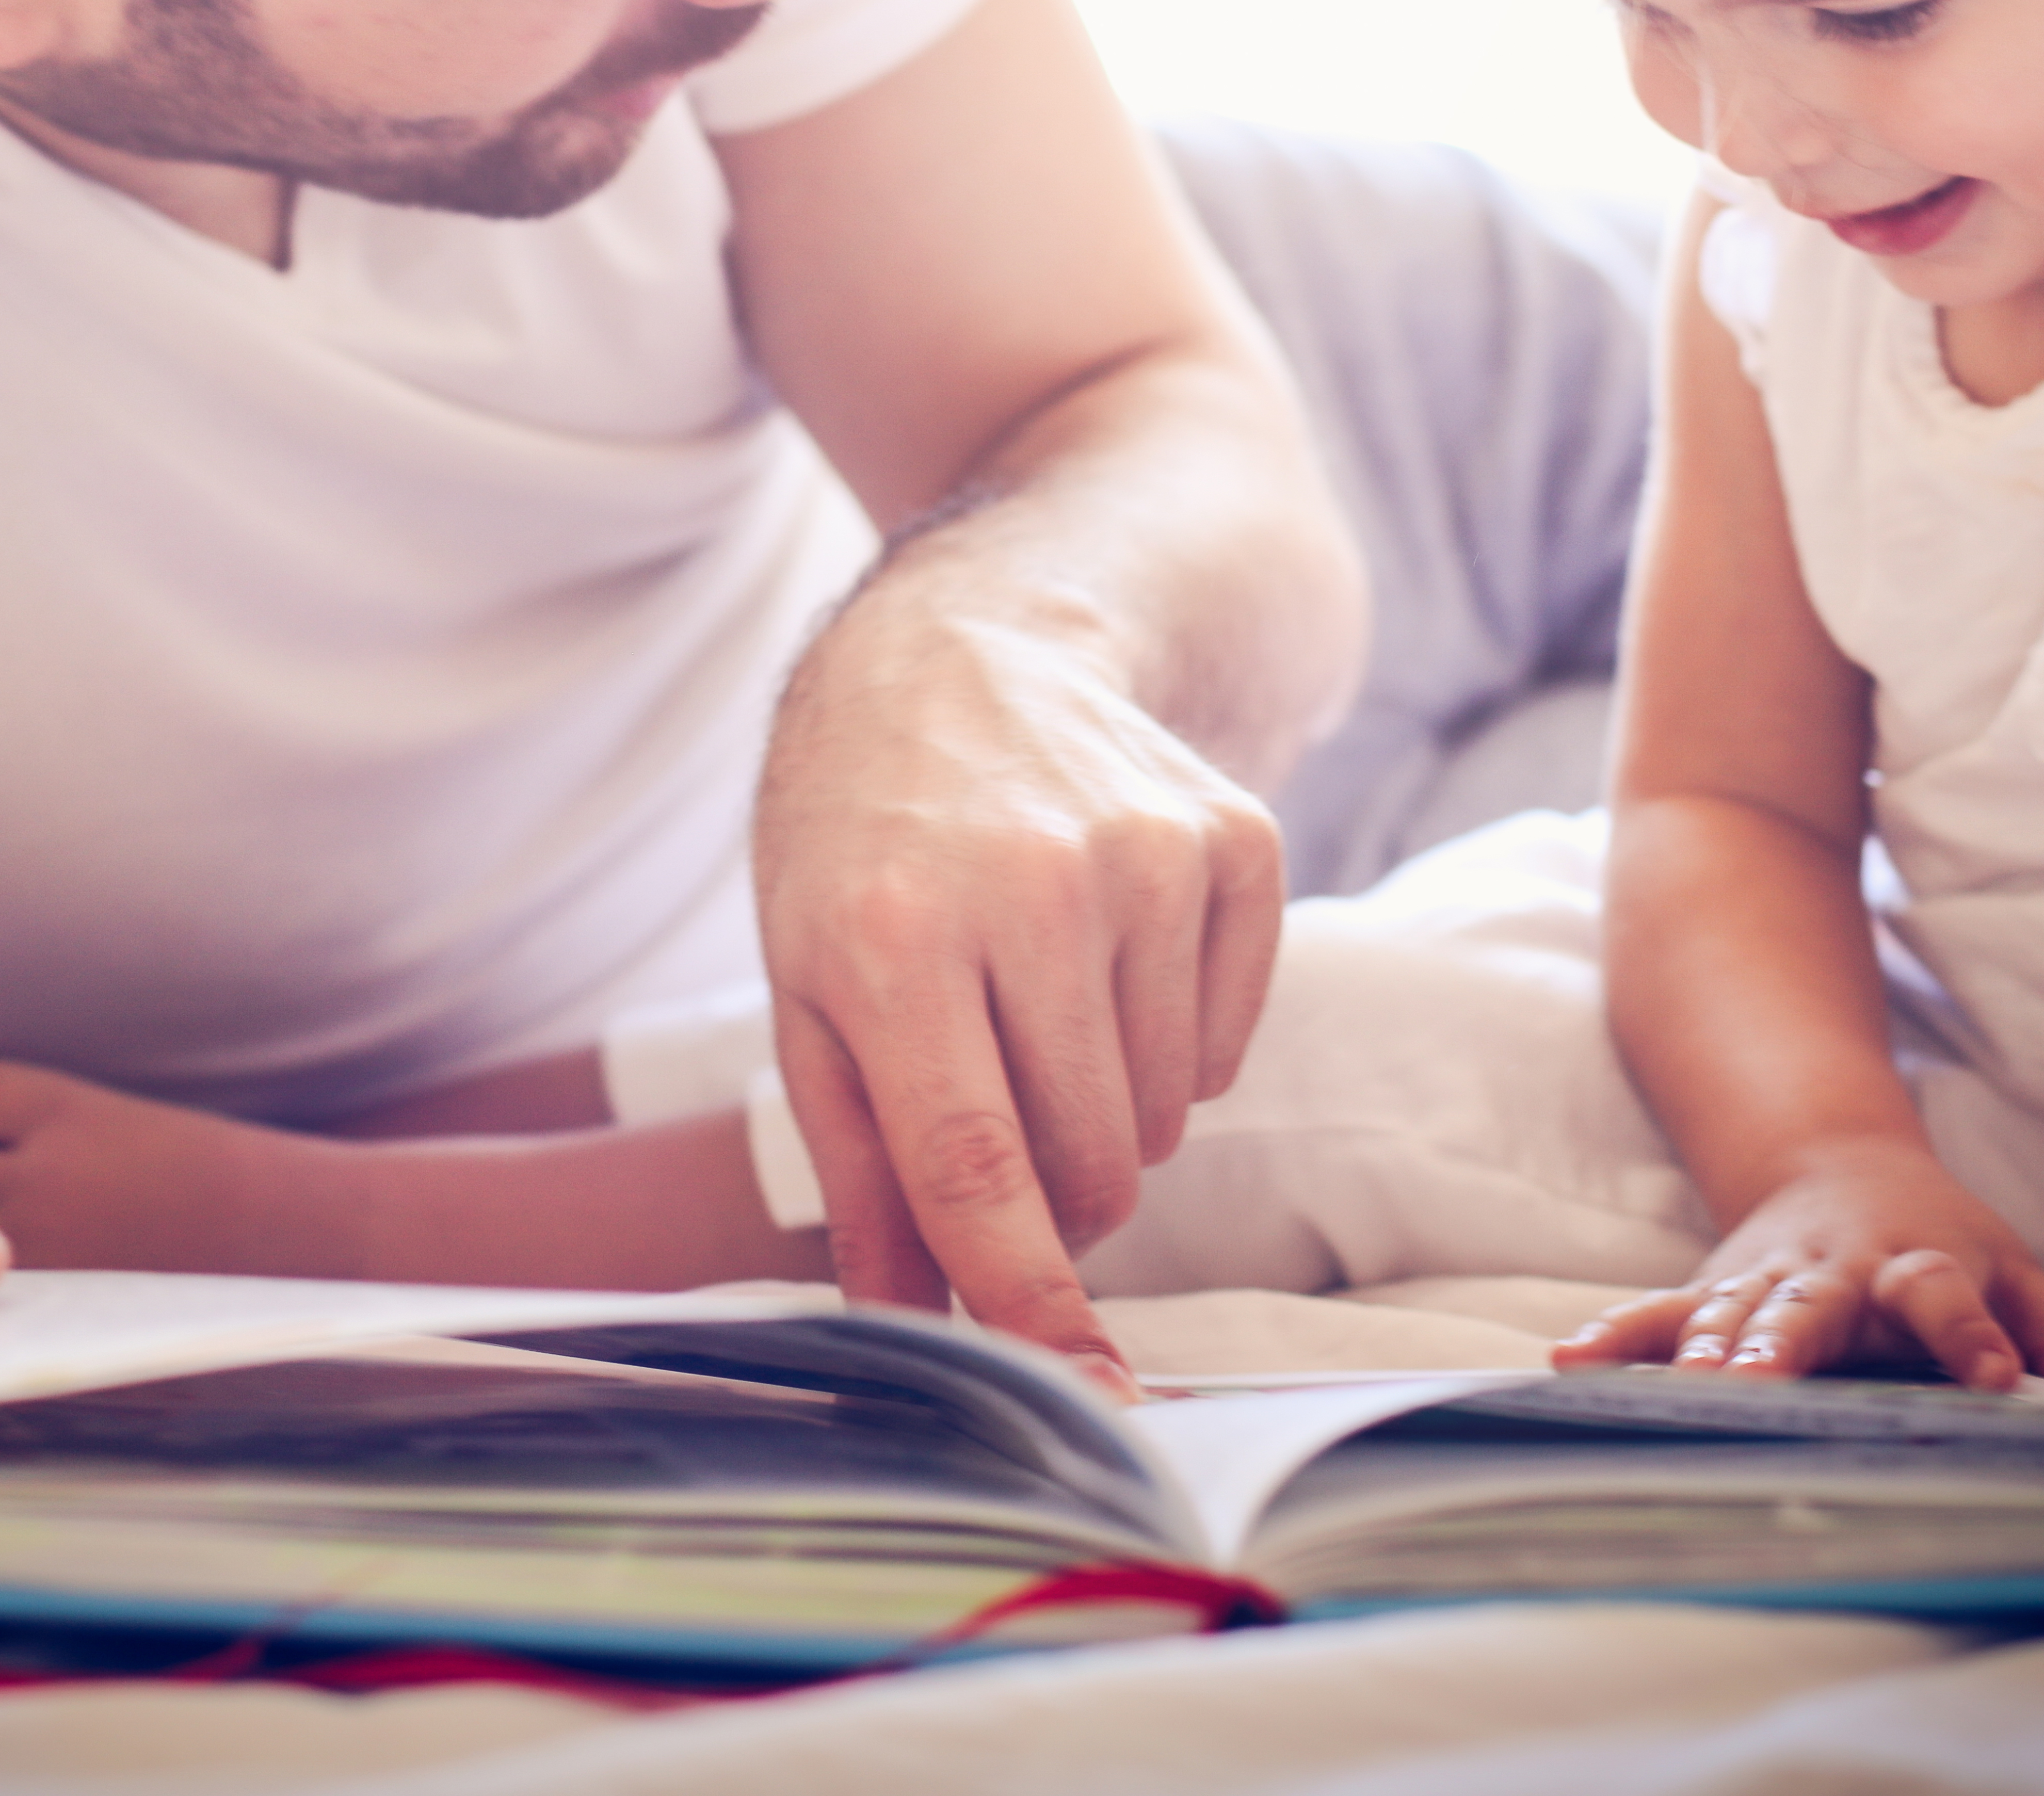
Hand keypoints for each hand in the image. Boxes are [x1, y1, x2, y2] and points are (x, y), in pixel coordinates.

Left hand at [758, 611, 1285, 1387]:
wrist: (959, 650)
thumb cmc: (860, 846)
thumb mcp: (809, 996)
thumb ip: (865, 1174)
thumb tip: (919, 1333)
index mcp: (895, 939)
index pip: (978, 1168)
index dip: (1029, 1299)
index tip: (1087, 1392)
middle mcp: (1032, 888)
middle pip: (1087, 1160)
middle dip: (1052, 1192)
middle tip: (999, 1110)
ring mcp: (1149, 854)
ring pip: (1166, 1116)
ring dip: (1108, 1113)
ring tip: (1040, 1011)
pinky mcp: (1234, 839)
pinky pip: (1227, 1044)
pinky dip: (1173, 1043)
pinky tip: (1109, 958)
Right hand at [1552, 1141, 2043, 1392]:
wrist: (1831, 1159)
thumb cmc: (1941, 1241)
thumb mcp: (2019, 1270)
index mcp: (1920, 1264)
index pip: (1949, 1297)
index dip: (1973, 1336)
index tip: (1998, 1378)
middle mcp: (1835, 1271)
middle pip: (1815, 1305)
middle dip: (1792, 1343)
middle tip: (1773, 1384)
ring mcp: (1765, 1279)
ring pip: (1732, 1315)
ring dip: (1709, 1351)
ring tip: (1692, 1390)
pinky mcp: (1714, 1289)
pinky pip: (1660, 1315)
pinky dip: (1617, 1338)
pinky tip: (1570, 1364)